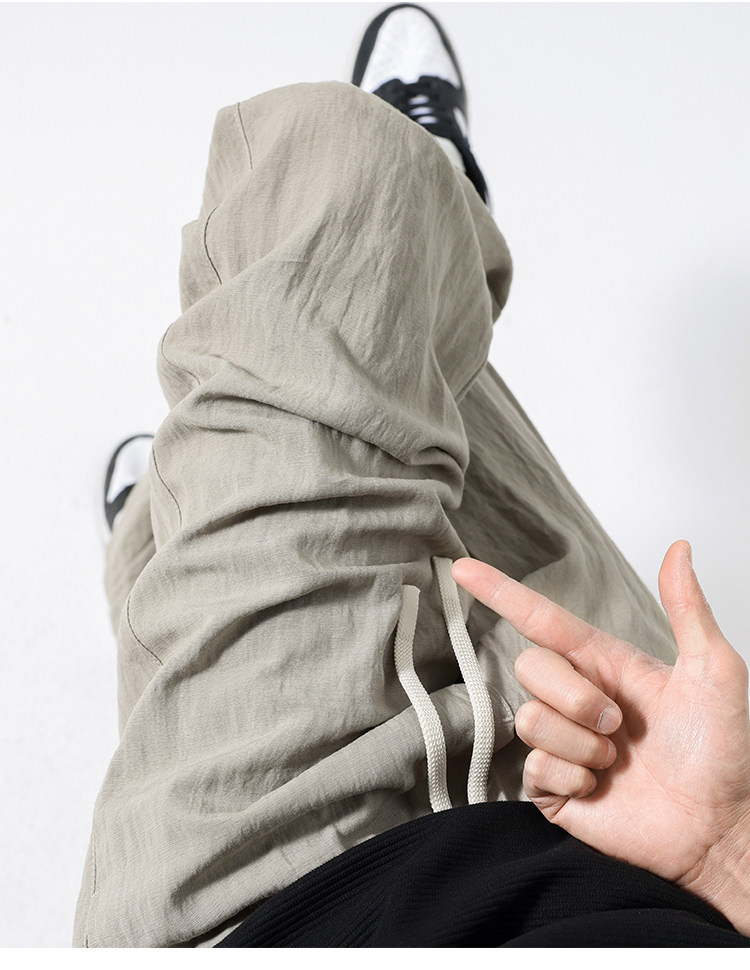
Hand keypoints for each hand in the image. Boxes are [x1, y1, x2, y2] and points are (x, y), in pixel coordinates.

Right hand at [452, 541, 749, 932]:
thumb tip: (679, 549)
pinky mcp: (553, 785)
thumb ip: (689, 609)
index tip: (463, 568)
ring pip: (529, 719)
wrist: (718, 828)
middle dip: (574, 696)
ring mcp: (562, 742)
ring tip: (616, 760)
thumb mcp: (715, 672)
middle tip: (617, 725)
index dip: (500, 592)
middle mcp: (576, 698)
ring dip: (581, 743)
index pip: (540, 618)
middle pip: (529, 667)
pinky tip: (600, 786)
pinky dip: (572, 776)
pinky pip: (533, 767)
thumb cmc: (723, 753)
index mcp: (603, 664)